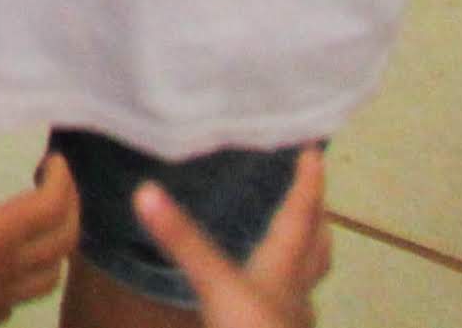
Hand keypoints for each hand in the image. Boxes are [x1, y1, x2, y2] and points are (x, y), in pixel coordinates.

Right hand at [0, 123, 77, 327]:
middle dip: (71, 204)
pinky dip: (36, 270)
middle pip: (65, 238)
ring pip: (55, 271)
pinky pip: (30, 291)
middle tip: (57, 181)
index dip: (61, 179)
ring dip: (60, 241)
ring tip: (44, 220)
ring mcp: (5, 296)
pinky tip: (13, 261)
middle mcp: (11, 268)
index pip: (51, 206)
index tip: (54, 158)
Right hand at [137, 151, 325, 327]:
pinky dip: (280, 284)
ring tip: (293, 233)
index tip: (314, 151)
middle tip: (310, 189)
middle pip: (315, 249)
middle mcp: (292, 292)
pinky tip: (262, 292)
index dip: (307, 185)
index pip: (300, 218)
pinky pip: (284, 302)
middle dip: (315, 218)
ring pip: (305, 278)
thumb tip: (145, 189)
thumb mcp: (216, 288)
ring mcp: (286, 319)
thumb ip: (184, 242)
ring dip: (304, 251)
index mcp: (282, 270)